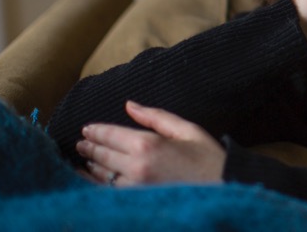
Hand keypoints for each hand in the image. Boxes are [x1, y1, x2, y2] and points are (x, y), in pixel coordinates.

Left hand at [76, 101, 225, 185]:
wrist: (225, 188)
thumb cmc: (208, 158)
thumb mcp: (186, 129)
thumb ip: (155, 116)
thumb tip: (129, 105)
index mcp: (148, 144)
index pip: (110, 135)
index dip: (95, 131)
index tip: (86, 129)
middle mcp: (136, 167)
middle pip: (102, 155)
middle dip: (89, 147)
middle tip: (81, 142)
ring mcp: (134, 189)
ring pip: (101, 176)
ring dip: (90, 167)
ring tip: (84, 160)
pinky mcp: (137, 202)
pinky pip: (109, 193)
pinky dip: (97, 186)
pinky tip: (93, 181)